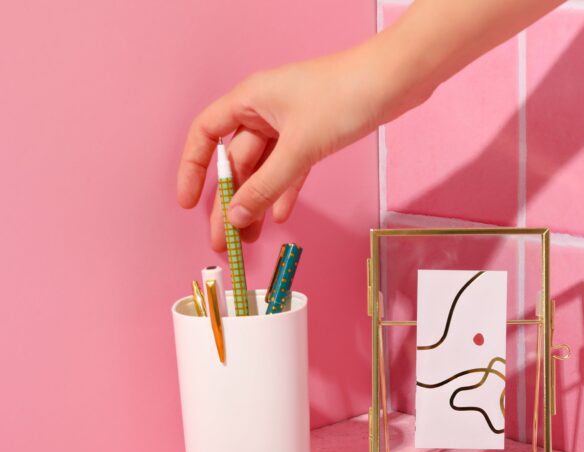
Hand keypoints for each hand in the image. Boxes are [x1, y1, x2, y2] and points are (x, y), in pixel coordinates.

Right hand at [177, 48, 390, 249]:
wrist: (393, 81)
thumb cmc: (344, 96)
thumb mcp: (299, 147)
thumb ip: (265, 185)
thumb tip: (236, 216)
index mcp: (249, 99)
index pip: (205, 135)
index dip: (193, 169)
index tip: (190, 202)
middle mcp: (264, 110)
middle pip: (235, 161)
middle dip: (229, 201)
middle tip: (224, 239)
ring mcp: (290, 123)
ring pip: (263, 169)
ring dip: (255, 202)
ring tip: (248, 237)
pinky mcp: (313, 135)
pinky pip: (289, 169)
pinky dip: (284, 191)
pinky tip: (279, 216)